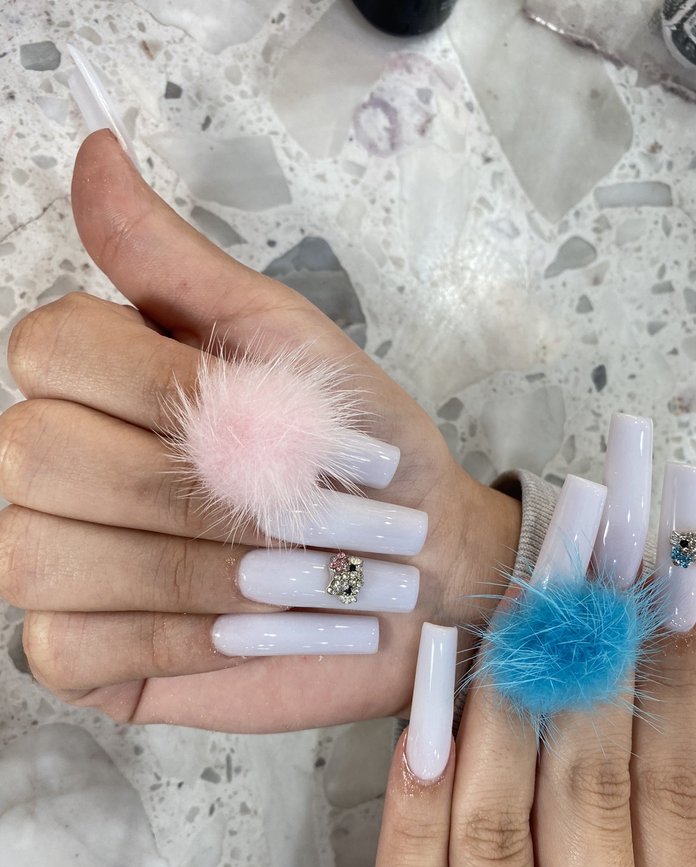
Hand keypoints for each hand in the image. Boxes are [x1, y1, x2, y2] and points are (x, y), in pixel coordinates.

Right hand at [0, 129, 519, 731]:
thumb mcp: (285, 346)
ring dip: (193, 571)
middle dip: (191, 493)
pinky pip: (71, 649)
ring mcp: (61, 564)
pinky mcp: (85, 653)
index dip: (157, 386)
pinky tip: (253, 632)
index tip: (269, 417)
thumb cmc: (364, 452)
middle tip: (310, 516)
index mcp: (104, 379)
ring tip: (302, 579)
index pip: (49, 348)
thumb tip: (95, 151)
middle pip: (38, 457)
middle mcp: (60, 467)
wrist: (423, 567)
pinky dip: (177, 641)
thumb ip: (181, 266)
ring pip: (41, 557)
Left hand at [362, 610, 695, 866]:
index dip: (671, 689)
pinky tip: (420, 730)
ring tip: (514, 624)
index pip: (670, 796)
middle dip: (590, 667)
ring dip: (501, 710)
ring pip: (497, 823)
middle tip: (587, 576)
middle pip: (589, 787)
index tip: (666, 605)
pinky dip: (414, 807)